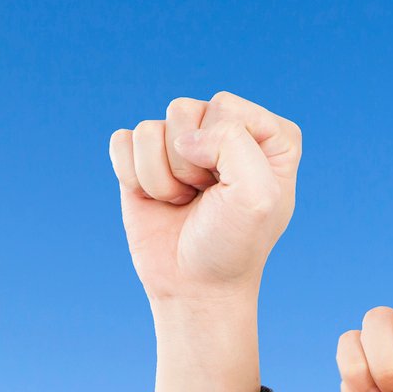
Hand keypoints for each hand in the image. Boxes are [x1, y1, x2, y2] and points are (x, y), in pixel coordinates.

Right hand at [109, 92, 301, 391]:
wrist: (195, 285)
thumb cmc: (234, 242)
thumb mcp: (257, 194)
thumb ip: (232, 142)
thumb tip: (182, 136)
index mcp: (269, 135)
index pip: (226, 106)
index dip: (221, 148)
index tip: (233, 187)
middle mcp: (228, 130)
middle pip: (185, 110)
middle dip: (189, 163)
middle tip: (206, 196)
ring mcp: (185, 143)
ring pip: (150, 129)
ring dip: (161, 175)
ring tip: (185, 200)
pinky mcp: (146, 158)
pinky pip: (122, 141)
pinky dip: (133, 176)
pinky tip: (157, 198)